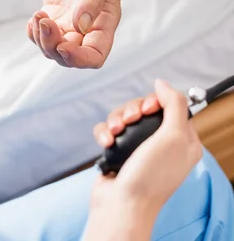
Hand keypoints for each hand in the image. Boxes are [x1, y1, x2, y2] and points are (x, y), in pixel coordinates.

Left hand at [27, 0, 121, 67]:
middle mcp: (87, 28)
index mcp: (104, 23)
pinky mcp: (55, 12)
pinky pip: (41, 32)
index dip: (79, 59)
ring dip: (41, 38)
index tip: (63, 46)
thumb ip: (91, 2)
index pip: (95, 56)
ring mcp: (69, 22)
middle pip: (69, 55)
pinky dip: (34, 31)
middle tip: (46, 22)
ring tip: (38, 15)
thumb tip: (81, 26)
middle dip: (53, 46)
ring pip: (52, 47)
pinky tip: (35, 17)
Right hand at [91, 80, 202, 215]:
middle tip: (130, 122)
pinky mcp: (119, 150)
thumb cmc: (151, 178)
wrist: (121, 206)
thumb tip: (162, 83)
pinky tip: (107, 142)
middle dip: (132, 111)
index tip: (148, 110)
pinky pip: (109, 129)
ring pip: (124, 116)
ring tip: (115, 133)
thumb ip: (174, 105)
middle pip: (144, 107)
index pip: (171, 105)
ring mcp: (139, 147)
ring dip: (116, 120)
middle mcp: (162, 143)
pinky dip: (105, 132)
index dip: (156, 101)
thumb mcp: (173, 137)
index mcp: (183, 141)